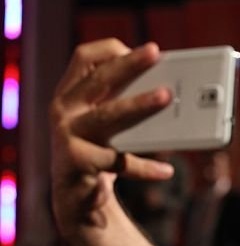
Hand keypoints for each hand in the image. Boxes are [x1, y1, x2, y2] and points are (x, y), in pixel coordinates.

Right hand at [49, 40, 173, 236]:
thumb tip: (170, 88)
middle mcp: (64, 109)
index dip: (113, 50)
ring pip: (107, 115)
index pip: (85, 57)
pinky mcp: (77, 163)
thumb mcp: (106, 120)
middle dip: (128, 64)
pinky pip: (118, 162)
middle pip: (98, 80)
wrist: (74, 195)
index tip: (146, 50)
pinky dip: (145, 167)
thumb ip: (125, 101)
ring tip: (166, 97)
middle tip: (155, 53)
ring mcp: (67, 136)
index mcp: (70, 92)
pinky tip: (166, 170)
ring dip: (138, 104)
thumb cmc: (99, 148)